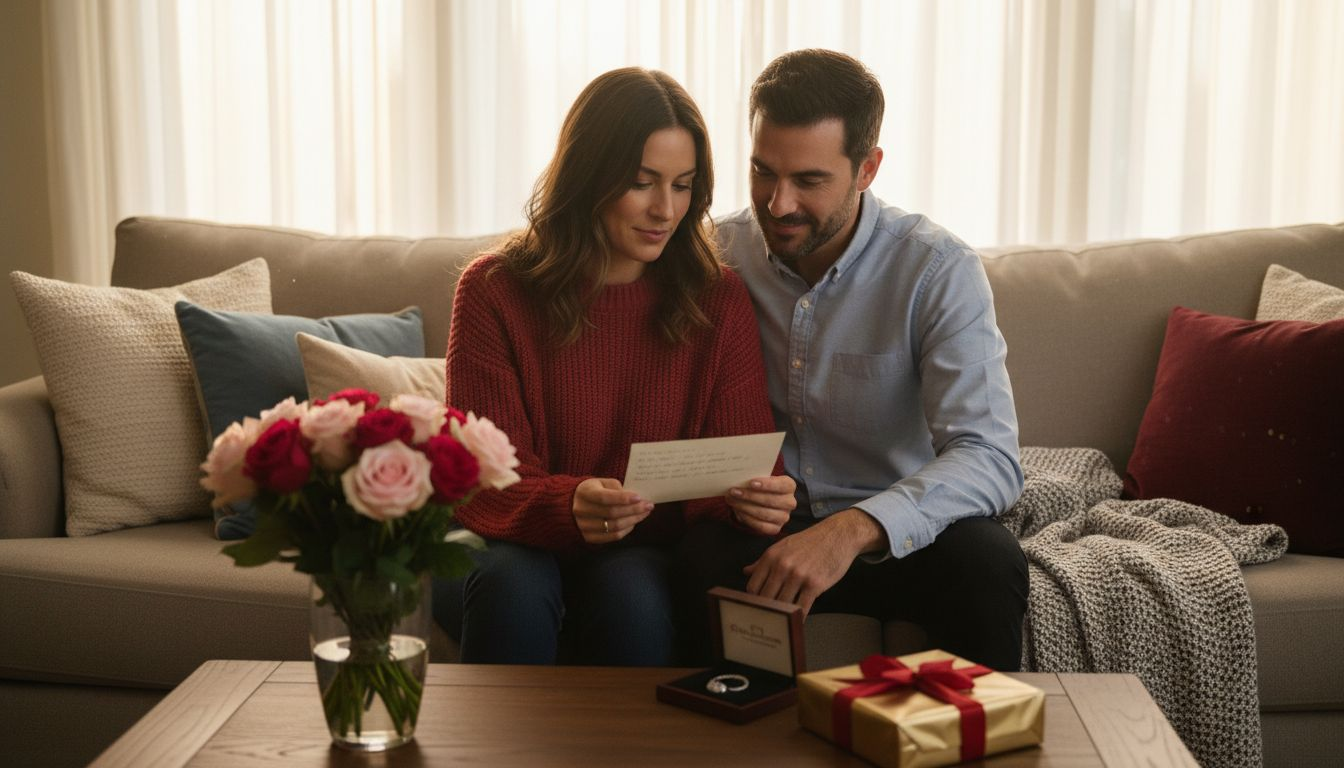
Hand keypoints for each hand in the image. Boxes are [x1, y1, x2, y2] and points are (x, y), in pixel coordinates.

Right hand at [573, 477, 652, 544]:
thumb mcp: (601, 482)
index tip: (639, 497)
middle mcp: (581, 510)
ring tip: (644, 513)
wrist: (572, 504)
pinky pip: (612, 537)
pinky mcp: (588, 537)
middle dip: (634, 510)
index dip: (623, 498)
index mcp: (584, 493)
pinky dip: (626, 530)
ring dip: (633, 520)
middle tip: (648, 506)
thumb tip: (635, 499)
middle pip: (612, 513)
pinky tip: (633, 522)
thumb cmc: (592, 490)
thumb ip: (616, 488)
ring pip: (614, 526)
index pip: (605, 498)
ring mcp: (583, 526)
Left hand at [726, 475, 795, 535]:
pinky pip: (761, 526)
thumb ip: (754, 479)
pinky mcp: (776, 529)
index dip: (767, 484)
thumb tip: (739, 481)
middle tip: (734, 491)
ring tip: (732, 501)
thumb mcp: (760, 479)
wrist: (761, 502)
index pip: (782, 485)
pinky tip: (738, 511)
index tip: (751, 483)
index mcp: (789, 486)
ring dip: (745, 507)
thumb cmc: (760, 487)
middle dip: (750, 496)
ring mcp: (784, 517)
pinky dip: (747, 518)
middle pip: (771, 500)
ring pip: (764, 513)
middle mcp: (789, 502)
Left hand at [743, 508, 885, 614]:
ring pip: (782, 604)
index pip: (753, 586)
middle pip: (766, 598)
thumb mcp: (783, 546)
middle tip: (768, 619)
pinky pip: (802, 608)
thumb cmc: (810, 541)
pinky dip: (798, 617)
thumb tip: (746, 572)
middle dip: (767, 610)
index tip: (757, 606)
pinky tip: (797, 621)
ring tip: (781, 622)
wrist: (838, 535)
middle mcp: (782, 566)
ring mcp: (798, 576)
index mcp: (771, 556)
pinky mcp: (815, 584)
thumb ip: (763, 561)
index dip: (754, 599)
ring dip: (782, 615)